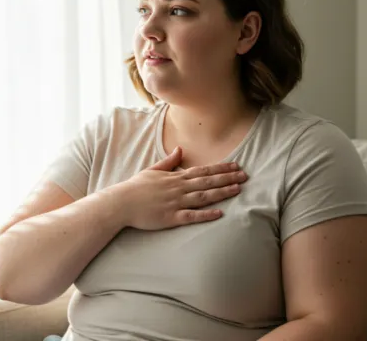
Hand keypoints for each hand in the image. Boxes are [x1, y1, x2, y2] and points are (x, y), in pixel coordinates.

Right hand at [112, 146, 246, 229]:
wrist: (121, 203)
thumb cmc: (135, 187)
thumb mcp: (152, 170)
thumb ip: (168, 161)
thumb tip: (179, 149)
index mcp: (175, 176)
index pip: (202, 170)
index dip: (220, 168)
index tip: (235, 165)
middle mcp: (178, 188)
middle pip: (207, 181)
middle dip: (227, 178)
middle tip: (245, 176)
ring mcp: (175, 202)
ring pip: (203, 196)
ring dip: (221, 192)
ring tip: (238, 190)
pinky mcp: (171, 217)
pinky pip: (191, 215)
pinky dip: (206, 214)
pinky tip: (219, 213)